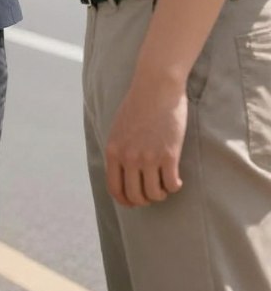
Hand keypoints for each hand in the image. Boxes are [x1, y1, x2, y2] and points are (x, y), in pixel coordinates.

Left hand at [105, 75, 186, 207]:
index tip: (135, 202)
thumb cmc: (138, 106)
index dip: (126, 201)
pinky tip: (176, 178)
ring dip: (161, 193)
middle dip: (146, 199)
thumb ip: (119, 150)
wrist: (156, 88)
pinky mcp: (169, 155)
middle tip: (154, 192)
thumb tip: (123, 174)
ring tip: (165, 183)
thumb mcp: (118, 128)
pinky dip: (175, 186)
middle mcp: (128, 157)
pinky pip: (172, 185)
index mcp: (113, 150)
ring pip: (155, 194)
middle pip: (136, 196)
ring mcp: (148, 157)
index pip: (115, 189)